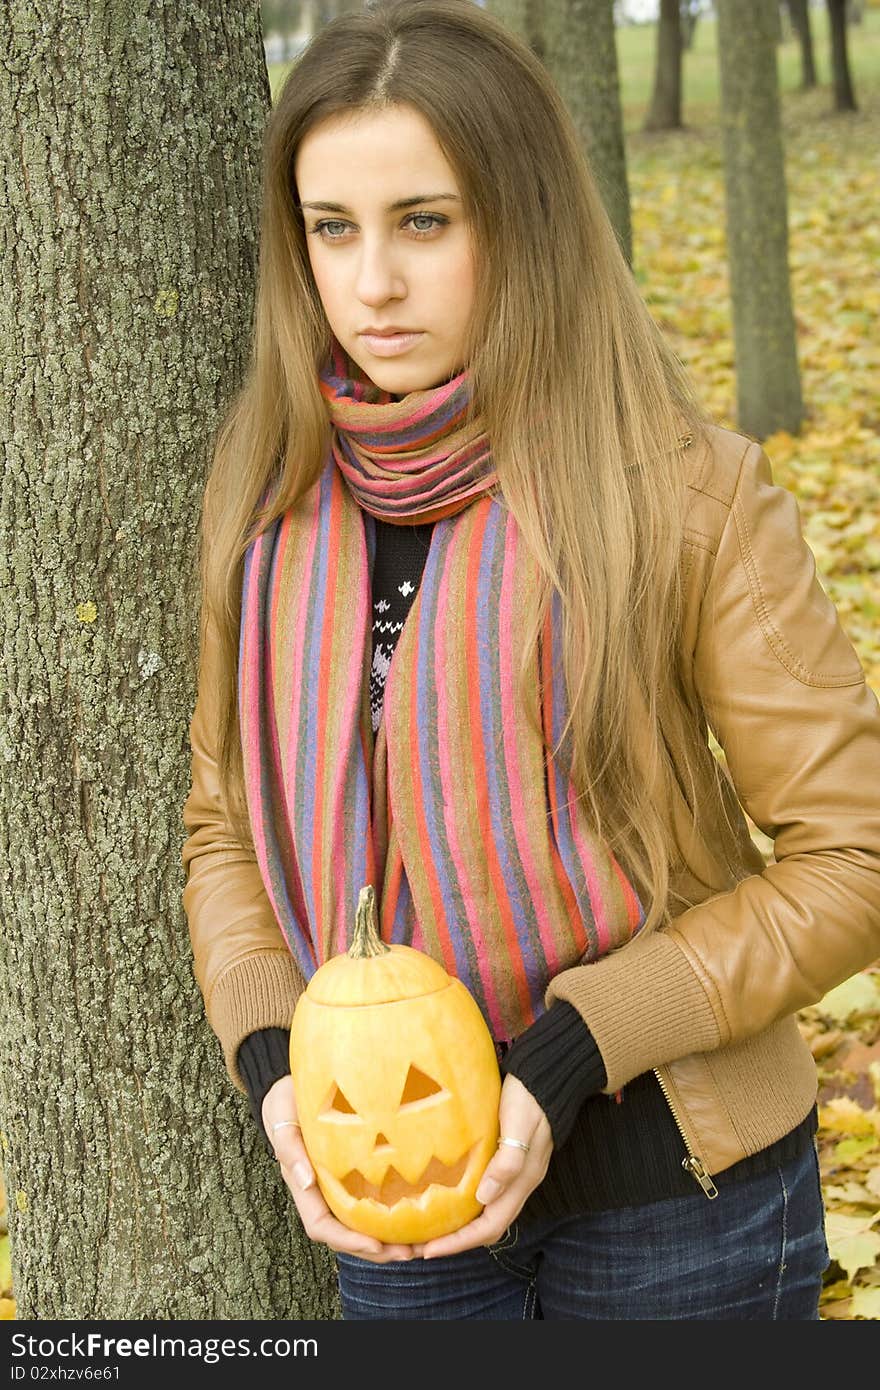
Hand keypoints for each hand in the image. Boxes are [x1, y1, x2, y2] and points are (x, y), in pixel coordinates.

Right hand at [263, 1074, 420, 1263]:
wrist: (290, 1090)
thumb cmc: (285, 1101)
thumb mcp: (283, 1117)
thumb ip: (290, 1147)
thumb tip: (305, 1182)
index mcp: (302, 1184)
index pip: (321, 1226)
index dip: (348, 1240)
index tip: (376, 1245)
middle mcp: (318, 1193)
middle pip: (343, 1235)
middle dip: (375, 1250)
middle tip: (410, 1253)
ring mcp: (333, 1187)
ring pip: (357, 1225)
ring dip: (385, 1240)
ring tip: (418, 1244)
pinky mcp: (349, 1176)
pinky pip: (366, 1204)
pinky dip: (386, 1217)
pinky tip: (412, 1216)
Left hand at [411, 1073, 552, 1259]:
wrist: (547, 1077)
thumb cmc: (531, 1098)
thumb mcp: (519, 1124)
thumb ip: (507, 1161)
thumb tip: (484, 1196)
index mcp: (522, 1181)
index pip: (490, 1227)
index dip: (459, 1242)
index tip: (429, 1250)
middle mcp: (518, 1184)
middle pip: (485, 1227)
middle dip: (454, 1240)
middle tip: (420, 1245)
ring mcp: (512, 1173)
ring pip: (484, 1212)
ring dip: (457, 1224)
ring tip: (426, 1226)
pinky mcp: (504, 1160)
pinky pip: (482, 1193)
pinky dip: (462, 1203)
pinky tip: (443, 1194)